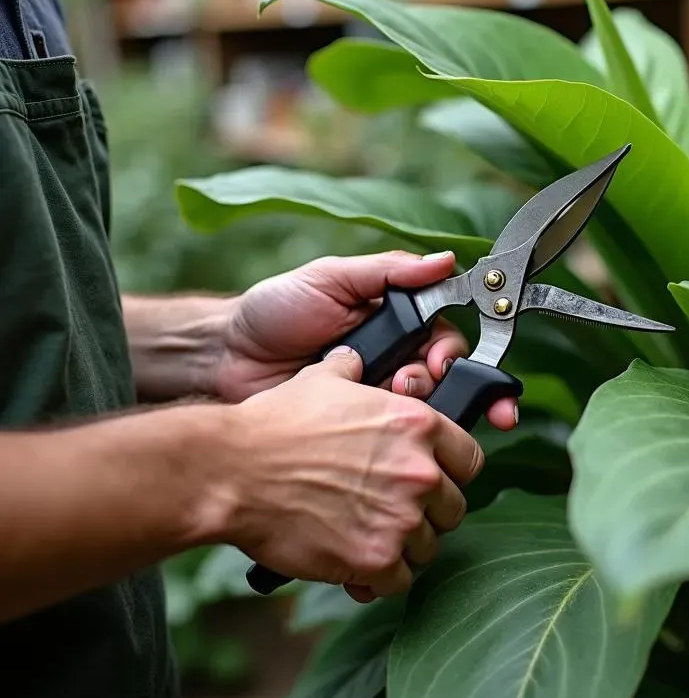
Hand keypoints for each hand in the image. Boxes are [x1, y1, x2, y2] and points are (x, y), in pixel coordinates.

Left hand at [214, 250, 516, 429]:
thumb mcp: (332, 278)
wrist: (224, 358)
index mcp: (396, 323)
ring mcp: (374, 398)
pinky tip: (381, 428)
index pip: (445, 338)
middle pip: (446, 380)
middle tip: (423, 384)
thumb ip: (389, 270)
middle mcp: (393, 361)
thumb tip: (446, 260)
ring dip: (421, 407)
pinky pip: (388, 437)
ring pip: (422, 411)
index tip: (446, 361)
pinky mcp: (355, 430)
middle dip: (452, 386)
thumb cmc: (276, 310)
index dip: (456, 352)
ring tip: (394, 395)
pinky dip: (394, 436)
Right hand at [219, 349, 481, 598]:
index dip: (451, 472)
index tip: (434, 479)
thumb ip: (352, 370)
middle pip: (453, 508)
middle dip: (428, 514)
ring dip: (403, 547)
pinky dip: (379, 579)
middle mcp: (419, 472)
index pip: (470, 459)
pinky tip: (357, 567)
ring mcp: (400, 519)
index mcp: (418, 425)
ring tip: (370, 538)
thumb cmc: (274, 424)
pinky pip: (398, 582)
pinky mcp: (375, 559)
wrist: (233, 471)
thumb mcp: (322, 380)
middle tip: (394, 512)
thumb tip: (354, 359)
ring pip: (427, 547)